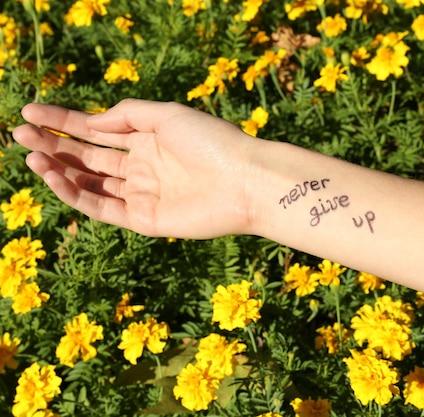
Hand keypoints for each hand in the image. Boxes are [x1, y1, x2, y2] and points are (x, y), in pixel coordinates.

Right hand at [12, 99, 257, 238]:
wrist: (245, 181)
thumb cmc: (213, 142)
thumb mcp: (168, 115)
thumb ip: (129, 115)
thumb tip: (92, 121)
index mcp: (149, 139)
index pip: (97, 129)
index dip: (63, 120)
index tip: (30, 112)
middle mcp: (142, 167)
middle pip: (88, 156)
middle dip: (54, 144)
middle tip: (19, 133)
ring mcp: (142, 194)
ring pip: (90, 183)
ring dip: (59, 169)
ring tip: (31, 155)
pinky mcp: (144, 220)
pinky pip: (102, 207)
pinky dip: (76, 194)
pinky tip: (55, 177)